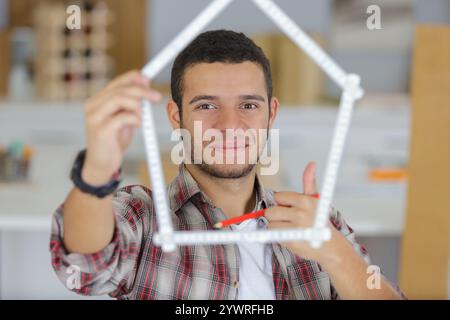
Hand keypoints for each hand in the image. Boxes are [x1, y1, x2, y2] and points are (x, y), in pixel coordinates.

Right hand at [82, 70, 161, 184]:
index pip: (117, 82)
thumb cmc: (114, 141)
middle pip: (120, 89)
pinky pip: (122, 117)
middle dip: (142, 91)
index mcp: (98, 100)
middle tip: (156, 97)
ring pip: (119, 99)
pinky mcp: (100, 131)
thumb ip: (132, 103)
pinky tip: (138, 125)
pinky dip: (135, 119)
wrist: (101, 164)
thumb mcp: (124, 118)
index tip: (149, 79)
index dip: (134, 78)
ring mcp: (94, 118)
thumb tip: (145, 84)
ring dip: (137, 105)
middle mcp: (93, 106)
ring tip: (142, 117)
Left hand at [265, 161, 343, 264]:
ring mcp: (296, 229)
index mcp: (305, 201)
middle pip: (271, 211)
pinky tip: (291, 237)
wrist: (331, 247)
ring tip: (291, 229)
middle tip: (290, 220)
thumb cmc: (319, 221)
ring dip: (277, 227)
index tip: (292, 209)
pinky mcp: (292, 242)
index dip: (283, 204)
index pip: (278, 197)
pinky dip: (279, 237)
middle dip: (277, 215)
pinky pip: (274, 235)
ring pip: (271, 223)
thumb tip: (311, 163)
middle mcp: (301, 213)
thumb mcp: (316, 200)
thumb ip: (309, 181)